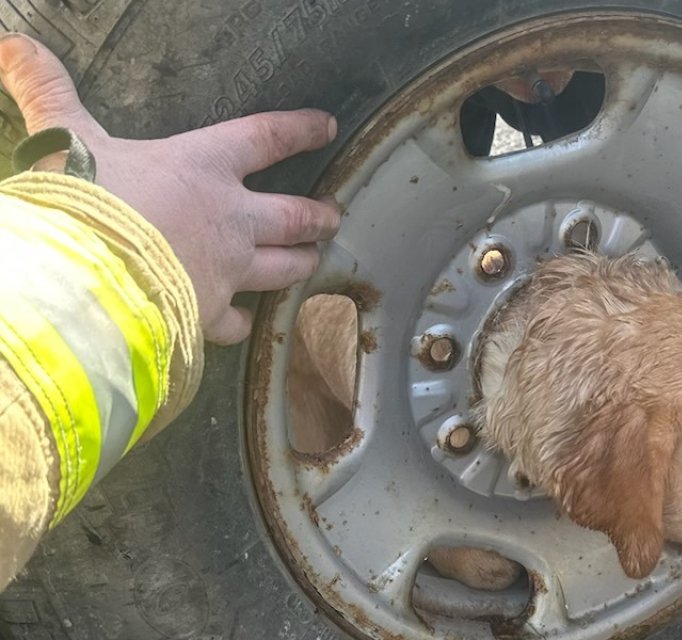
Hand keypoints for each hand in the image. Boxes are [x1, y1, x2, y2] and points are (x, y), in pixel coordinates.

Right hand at [0, 33, 340, 344]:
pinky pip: (237, 321)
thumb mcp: (64, 138)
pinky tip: (244, 324)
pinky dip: (243, 322)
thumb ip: (49, 93)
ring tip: (313, 260)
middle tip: (333, 215)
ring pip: (283, 268)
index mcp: (204, 166)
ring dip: (301, 262)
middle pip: (294, 215)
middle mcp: (230, 218)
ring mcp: (227, 270)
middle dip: (319, 215)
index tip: (327, 127)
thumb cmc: (80, 203)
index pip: (267, 138)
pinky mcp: (209, 314)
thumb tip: (16, 45)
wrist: (81, 280)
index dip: (300, 130)